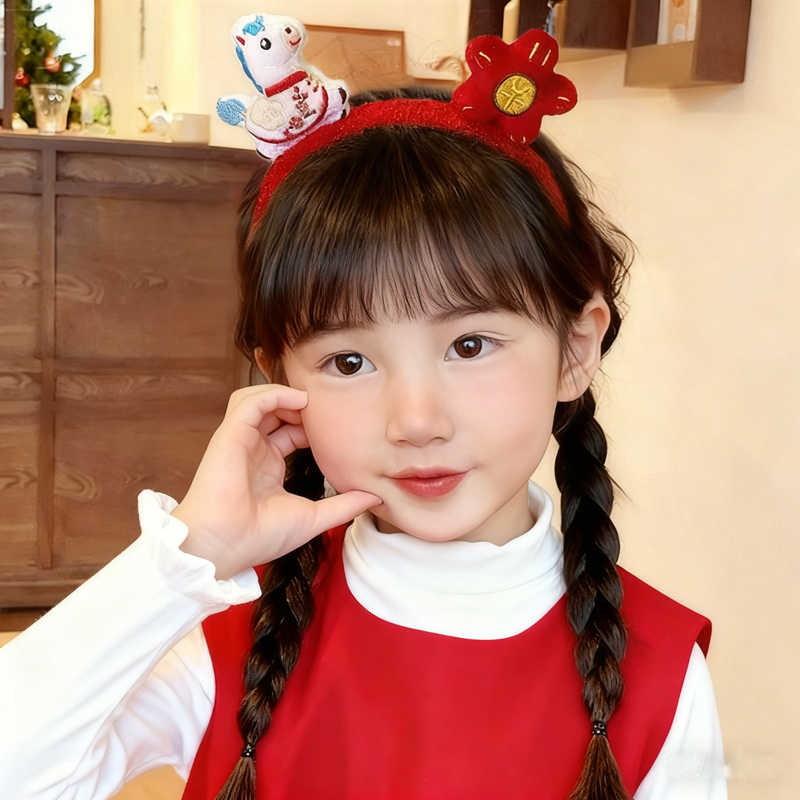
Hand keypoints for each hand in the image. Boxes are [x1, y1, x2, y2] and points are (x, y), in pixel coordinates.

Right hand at [170, 384, 381, 579]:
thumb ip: (344, 505)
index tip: (337, 427)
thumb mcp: (313, 517)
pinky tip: (298, 401)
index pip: (290, 431)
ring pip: (257, 399)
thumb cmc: (259, 536)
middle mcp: (252, 449)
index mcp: (267, 465)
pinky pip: (249, 401)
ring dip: (284, 395)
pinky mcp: (229, 435)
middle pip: (275, 410)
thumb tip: (376, 498)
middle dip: (301, 406)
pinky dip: (273, 394)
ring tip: (310, 403)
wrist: (225, 546)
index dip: (312, 425)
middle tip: (327, 409)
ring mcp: (239, 440)